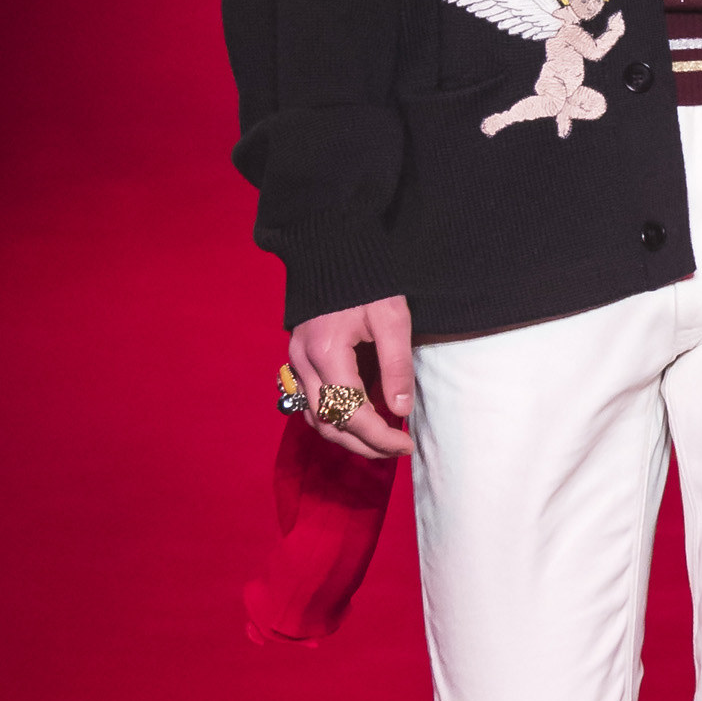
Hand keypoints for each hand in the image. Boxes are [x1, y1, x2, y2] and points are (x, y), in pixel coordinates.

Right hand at [287, 294, 414, 459]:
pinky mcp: (297, 360)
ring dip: (347, 436)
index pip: (351, 414)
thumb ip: (397, 365)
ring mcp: (295, 362)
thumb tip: (400, 410)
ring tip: (381, 439)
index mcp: (327, 353)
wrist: (333, 251)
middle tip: (396, 449)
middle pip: (328, 424)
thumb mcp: (392, 318)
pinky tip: (359, 419)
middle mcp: (303, 363)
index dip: (380, 437)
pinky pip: (310, 403)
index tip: (406, 445)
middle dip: (364, 444)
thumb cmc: (368, 281)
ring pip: (315, 418)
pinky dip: (333, 419)